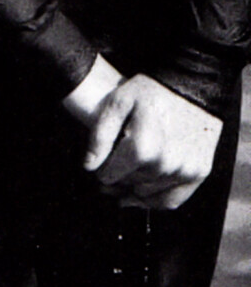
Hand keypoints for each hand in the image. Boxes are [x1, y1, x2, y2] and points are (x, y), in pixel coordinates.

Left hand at [67, 66, 222, 211]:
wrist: (192, 87)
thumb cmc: (151, 92)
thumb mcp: (118, 103)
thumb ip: (100, 136)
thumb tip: (89, 166)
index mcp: (141, 149)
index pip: (108, 176)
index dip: (100, 170)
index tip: (99, 163)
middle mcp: (164, 165)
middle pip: (127, 186)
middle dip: (116, 179)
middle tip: (112, 168)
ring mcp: (184, 171)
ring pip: (147, 194)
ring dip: (135, 188)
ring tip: (128, 174)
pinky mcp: (198, 173)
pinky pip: (172, 200)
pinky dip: (155, 200)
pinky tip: (143, 193)